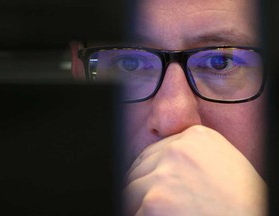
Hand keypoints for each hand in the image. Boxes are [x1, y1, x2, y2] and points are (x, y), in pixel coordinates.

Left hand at [124, 125, 266, 215]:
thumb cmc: (243, 199)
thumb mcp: (223, 161)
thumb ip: (193, 155)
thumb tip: (165, 160)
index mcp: (196, 136)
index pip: (156, 150)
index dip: (153, 170)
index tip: (154, 182)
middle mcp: (178, 150)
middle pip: (142, 167)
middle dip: (145, 185)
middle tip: (157, 200)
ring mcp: (164, 175)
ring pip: (133, 188)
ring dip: (142, 202)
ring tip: (160, 210)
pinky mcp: (154, 202)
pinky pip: (134, 209)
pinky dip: (143, 215)